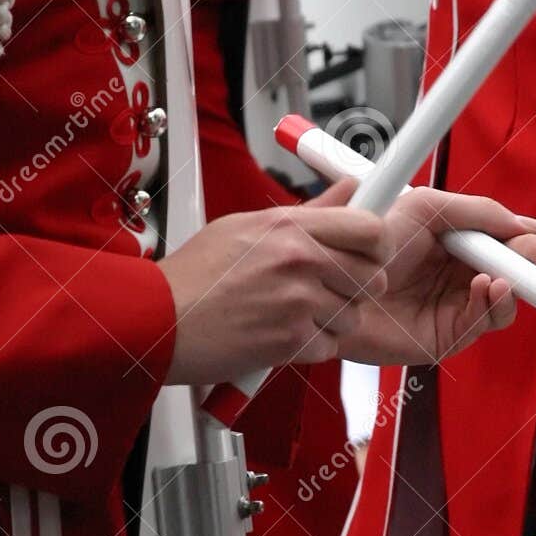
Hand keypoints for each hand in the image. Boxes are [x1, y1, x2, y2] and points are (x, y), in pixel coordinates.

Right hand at [161, 197, 390, 383]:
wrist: (157, 320)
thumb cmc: (194, 276)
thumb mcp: (247, 226)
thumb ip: (308, 212)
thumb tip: (349, 189)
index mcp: (289, 226)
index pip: (370, 227)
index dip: (379, 242)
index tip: (371, 250)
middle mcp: (298, 260)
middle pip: (373, 276)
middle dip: (359, 287)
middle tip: (331, 288)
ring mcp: (296, 302)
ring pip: (353, 315)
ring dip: (333, 320)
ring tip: (296, 313)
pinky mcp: (289, 341)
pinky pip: (329, 346)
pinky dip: (310, 346)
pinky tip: (282, 334)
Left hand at [340, 187, 535, 366]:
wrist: (335, 278)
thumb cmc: (370, 240)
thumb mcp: (427, 207)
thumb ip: (480, 212)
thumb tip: (530, 226)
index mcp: (459, 244)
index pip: (507, 245)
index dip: (528, 245)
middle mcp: (460, 276)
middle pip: (518, 277)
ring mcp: (455, 307)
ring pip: (507, 302)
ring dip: (518, 288)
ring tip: (507, 276)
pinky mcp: (446, 335)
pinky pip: (484, 323)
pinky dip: (495, 305)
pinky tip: (489, 288)